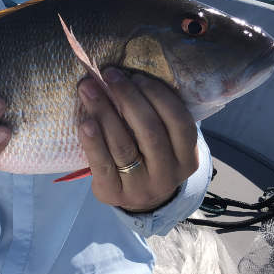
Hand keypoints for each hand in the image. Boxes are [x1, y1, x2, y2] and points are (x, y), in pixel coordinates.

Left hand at [77, 68, 198, 212]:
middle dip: (128, 97)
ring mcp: (140, 187)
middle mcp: (167, 175)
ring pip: (123, 145)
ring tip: (89, 88)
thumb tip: (130, 73)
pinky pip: (102, 164)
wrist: (138, 199)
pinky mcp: (113, 194)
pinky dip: (93, 141)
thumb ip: (158, 115)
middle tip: (109, 75)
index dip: (158, 95)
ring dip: (105, 111)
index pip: (179, 121)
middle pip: (149, 131)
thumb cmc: (150, 157)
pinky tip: (85, 121)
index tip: (136, 75)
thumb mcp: (165, 141)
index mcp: (188, 158)